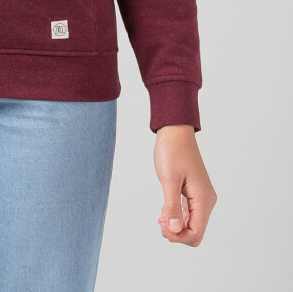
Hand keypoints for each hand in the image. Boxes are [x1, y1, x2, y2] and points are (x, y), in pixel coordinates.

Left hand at [153, 124, 216, 246]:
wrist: (175, 131)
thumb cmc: (172, 151)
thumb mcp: (168, 179)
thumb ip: (172, 207)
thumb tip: (175, 231)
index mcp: (203, 199)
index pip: (196, 233)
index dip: (178, 237)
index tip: (162, 226)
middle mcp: (207, 200)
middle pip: (196, 232)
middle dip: (178, 233)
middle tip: (161, 220)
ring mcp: (202, 197)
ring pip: (192, 224)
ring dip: (177, 225)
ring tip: (161, 214)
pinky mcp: (195, 192)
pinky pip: (190, 214)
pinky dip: (178, 216)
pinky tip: (165, 209)